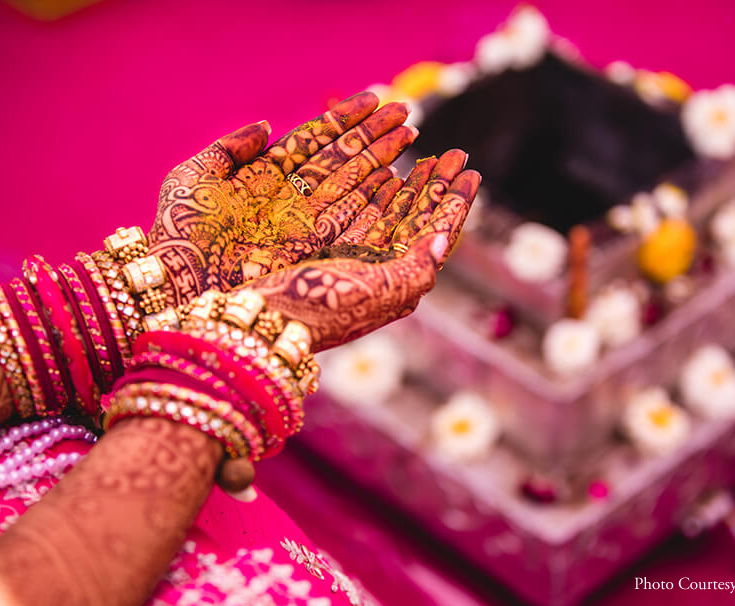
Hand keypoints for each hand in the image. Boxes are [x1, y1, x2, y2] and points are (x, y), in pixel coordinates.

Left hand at [147, 92, 416, 304]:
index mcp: (269, 179)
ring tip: (412, 136)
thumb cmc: (178, 234)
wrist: (178, 284)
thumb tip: (265, 125)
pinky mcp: (316, 250)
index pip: (317, 140)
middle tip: (407, 112)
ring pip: (355, 185)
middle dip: (376, 137)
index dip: (346, 120)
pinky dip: (379, 199)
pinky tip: (400, 179)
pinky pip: (354, 218)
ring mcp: (307, 224)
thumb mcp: (196, 179)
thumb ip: (230, 149)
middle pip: (343, 160)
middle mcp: (294, 200)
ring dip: (383, 160)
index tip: (375, 99)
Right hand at [244, 151, 479, 350]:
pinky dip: (374, 192)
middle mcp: (378, 270)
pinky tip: (383, 174)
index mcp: (397, 281)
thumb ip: (415, 268)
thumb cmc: (321, 311)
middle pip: (417, 218)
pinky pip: (359, 215)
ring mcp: (352, 259)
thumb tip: (442, 238)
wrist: (263, 321)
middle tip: (455, 154)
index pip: (435, 233)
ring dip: (411, 185)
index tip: (471, 172)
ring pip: (391, 213)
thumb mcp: (377, 292)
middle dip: (437, 186)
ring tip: (427, 157)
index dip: (455, 203)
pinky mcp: (325, 250)